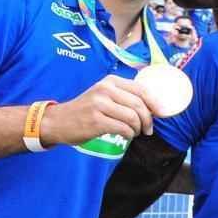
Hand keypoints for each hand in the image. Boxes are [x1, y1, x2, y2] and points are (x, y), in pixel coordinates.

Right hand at [39, 75, 165, 146]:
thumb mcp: (103, 95)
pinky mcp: (96, 121)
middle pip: (139, 104)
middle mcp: (105, 89)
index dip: (154, 104)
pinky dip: (129, 134)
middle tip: (148, 129)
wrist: (58, 121)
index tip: (159, 114)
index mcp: (110, 81)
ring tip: (135, 132)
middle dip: (148, 120)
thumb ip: (124, 97)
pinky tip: (126, 136)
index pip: (141, 90)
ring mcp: (99, 104)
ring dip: (138, 128)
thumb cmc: (86, 110)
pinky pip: (123, 128)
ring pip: (132, 117)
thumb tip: (153, 107)